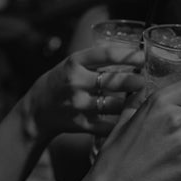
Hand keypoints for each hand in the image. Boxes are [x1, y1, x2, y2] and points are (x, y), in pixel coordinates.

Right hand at [24, 45, 144, 138]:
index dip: (128, 55)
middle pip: (112, 81)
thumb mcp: (73, 64)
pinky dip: (121, 123)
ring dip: (131, 103)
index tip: (143, 56)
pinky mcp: (80, 123)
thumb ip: (97, 61)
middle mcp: (76, 81)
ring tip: (141, 99)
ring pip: (114, 105)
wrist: (36, 110)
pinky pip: (107, 125)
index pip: (106, 55)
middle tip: (144, 81)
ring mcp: (78, 104)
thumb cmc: (61, 82)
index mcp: (75, 62)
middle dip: (133, 81)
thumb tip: (134, 58)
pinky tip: (130, 119)